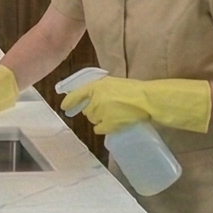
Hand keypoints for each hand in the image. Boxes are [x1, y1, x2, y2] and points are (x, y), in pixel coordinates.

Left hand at [61, 74, 212, 135]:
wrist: (148, 99)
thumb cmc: (135, 90)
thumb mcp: (114, 84)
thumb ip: (100, 90)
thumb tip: (89, 99)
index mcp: (97, 85)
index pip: (77, 93)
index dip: (69, 101)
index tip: (64, 107)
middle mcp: (96, 98)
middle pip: (87, 109)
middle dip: (93, 110)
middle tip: (108, 108)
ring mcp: (101, 112)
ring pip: (93, 119)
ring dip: (100, 118)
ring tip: (115, 114)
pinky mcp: (108, 124)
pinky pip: (100, 129)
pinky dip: (105, 127)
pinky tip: (114, 123)